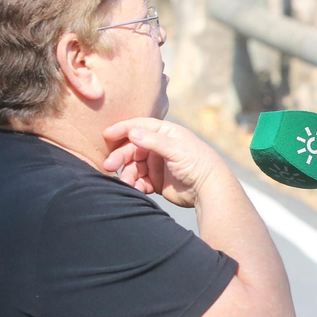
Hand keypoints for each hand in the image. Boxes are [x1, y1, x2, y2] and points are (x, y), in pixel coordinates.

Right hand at [102, 117, 226, 208]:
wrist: (209, 189)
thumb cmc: (197, 163)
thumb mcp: (176, 149)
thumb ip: (153, 141)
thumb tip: (132, 132)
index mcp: (165, 133)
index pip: (139, 126)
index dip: (122, 129)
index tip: (106, 135)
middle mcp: (159, 147)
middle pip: (132, 148)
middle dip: (120, 156)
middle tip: (109, 165)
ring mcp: (157, 164)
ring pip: (134, 167)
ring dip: (127, 174)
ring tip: (127, 183)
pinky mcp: (156, 181)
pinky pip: (140, 181)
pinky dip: (136, 185)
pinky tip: (137, 189)